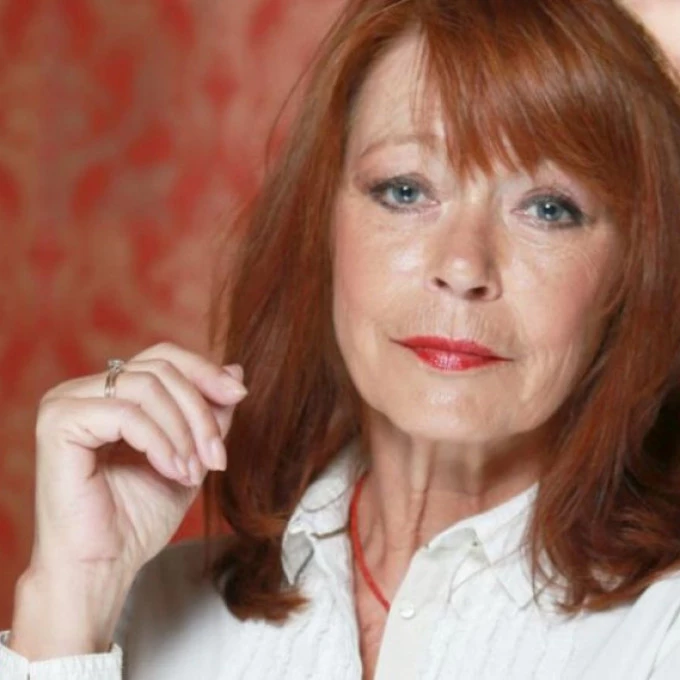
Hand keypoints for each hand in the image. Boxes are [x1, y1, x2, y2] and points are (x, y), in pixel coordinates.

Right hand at [28, 342, 245, 583]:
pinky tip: (172, 471)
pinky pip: (126, 414)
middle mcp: (84, 391)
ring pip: (147, 387)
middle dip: (200, 412)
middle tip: (216, 457)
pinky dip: (160, 442)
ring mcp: (67, 403)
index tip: (240, 394)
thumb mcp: (190, 455)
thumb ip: (209, 414)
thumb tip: (236, 371)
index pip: (163, 358)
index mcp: (110, 394)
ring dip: (183, 432)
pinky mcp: (59, 424)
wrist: (103, 568)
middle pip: (160, 369)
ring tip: (193, 472)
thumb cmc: (138, 518)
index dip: (205, 371)